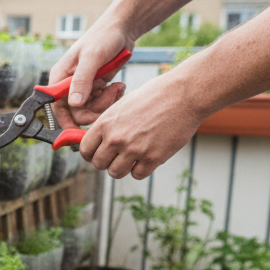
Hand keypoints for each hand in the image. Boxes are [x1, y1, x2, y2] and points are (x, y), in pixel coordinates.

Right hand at [48, 18, 133, 128]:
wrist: (122, 28)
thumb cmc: (103, 36)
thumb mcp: (92, 57)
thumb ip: (82, 81)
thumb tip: (73, 104)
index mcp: (60, 77)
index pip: (58, 107)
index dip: (67, 121)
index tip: (79, 132)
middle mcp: (69, 85)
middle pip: (77, 112)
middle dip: (96, 109)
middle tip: (111, 96)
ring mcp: (84, 87)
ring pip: (92, 109)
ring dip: (107, 102)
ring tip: (118, 87)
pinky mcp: (97, 87)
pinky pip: (102, 103)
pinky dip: (112, 97)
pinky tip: (119, 85)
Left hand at [77, 70, 205, 178]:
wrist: (183, 94)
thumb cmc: (154, 96)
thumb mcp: (123, 105)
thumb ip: (109, 125)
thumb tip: (99, 142)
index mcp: (105, 123)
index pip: (86, 150)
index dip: (91, 154)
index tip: (98, 153)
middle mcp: (116, 138)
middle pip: (99, 164)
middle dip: (106, 162)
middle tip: (117, 156)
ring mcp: (134, 149)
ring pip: (115, 172)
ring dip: (122, 168)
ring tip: (132, 158)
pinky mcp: (153, 158)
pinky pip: (137, 175)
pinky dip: (141, 169)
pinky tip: (146, 158)